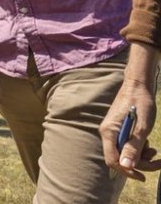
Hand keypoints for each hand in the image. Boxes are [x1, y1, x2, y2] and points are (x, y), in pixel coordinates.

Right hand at [100, 43, 160, 179]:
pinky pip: (127, 146)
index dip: (127, 171)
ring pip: (125, 153)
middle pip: (121, 158)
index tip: (143, 177)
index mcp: (109, 132)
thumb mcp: (141, 128)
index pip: (113, 160)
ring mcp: (113, 131)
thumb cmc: (140, 104)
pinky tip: (148, 143)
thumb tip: (127, 166)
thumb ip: (134, 147)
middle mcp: (108, 133)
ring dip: (141, 156)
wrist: (138, 86)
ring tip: (154, 151)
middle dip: (140, 163)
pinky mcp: (119, 130)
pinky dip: (139, 149)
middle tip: (158, 161)